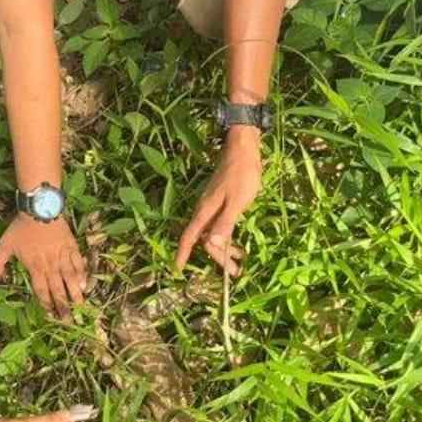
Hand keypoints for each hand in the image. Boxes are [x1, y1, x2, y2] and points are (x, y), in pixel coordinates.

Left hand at [0, 213, 86, 318]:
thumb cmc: (21, 228)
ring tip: (80, 307)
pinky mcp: (71, 247)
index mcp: (34, 268)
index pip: (41, 291)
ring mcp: (62, 257)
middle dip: (63, 307)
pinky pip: (78, 264)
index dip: (46, 305)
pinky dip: (82, 274)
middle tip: (69, 321)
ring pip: (70, 280)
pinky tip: (85, 284)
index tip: (51, 316)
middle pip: (58, 290)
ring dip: (75, 294)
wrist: (39, 208)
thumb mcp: (4, 245)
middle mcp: (50, 266)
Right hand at [176, 126, 263, 276]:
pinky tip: (237, 242)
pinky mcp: (220, 202)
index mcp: (205, 211)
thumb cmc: (242, 174)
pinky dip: (226, 238)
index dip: (183, 254)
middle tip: (235, 272)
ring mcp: (211, 206)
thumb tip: (211, 244)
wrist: (243, 149)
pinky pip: (218, 226)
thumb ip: (224, 222)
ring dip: (224, 249)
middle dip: (217, 258)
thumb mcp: (237, 200)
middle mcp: (204, 211)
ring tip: (240, 261)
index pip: (190, 237)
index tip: (178, 270)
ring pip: (212, 234)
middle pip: (204, 240)